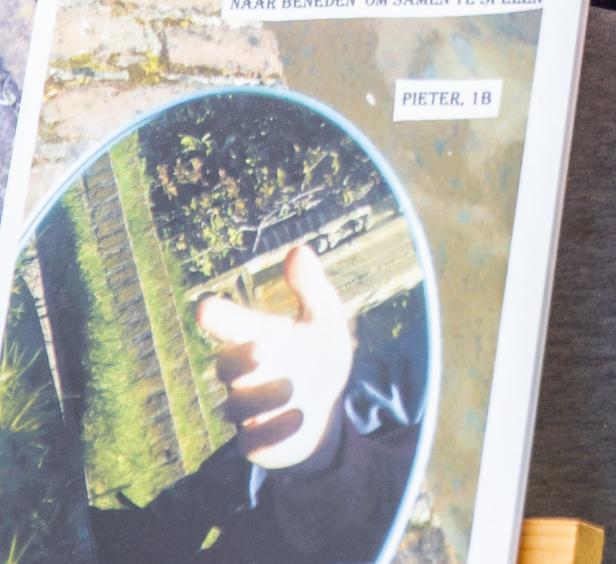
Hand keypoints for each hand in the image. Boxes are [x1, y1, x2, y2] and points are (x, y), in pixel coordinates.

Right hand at [197, 244, 353, 470]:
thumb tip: (297, 249)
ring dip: (262, 397)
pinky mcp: (256, 445)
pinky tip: (298, 417)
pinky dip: (274, 430)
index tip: (204, 308)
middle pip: (225, 366)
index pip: (227, 325)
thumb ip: (311, 287)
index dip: (216, 317)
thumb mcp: (324, 319)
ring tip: (291, 389)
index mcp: (256, 337)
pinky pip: (253, 443)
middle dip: (239, 358)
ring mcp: (247, 412)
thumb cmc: (319, 356)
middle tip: (263, 349)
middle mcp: (244, 375)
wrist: (330, 412)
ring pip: (236, 408)